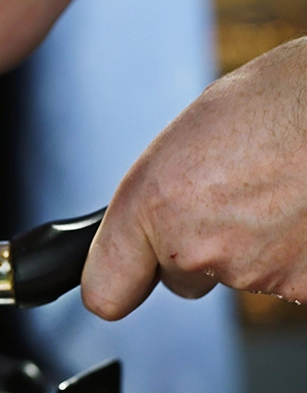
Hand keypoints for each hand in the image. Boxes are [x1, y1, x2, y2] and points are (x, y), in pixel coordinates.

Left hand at [82, 36, 306, 319]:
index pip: (105, 293)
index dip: (121, 283)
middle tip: (238, 195)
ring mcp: (250, 271)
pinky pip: (287, 280)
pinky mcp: (302, 287)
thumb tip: (149, 230)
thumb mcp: (190, 137)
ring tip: (281, 187)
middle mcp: (193, 247)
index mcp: (152, 203)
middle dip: (201, 247)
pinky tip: (304, 209)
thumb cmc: (281, 100)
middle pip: (180, 277)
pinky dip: (297, 254)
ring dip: (253, 244)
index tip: (127, 277)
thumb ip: (159, 197)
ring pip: (236, 275)